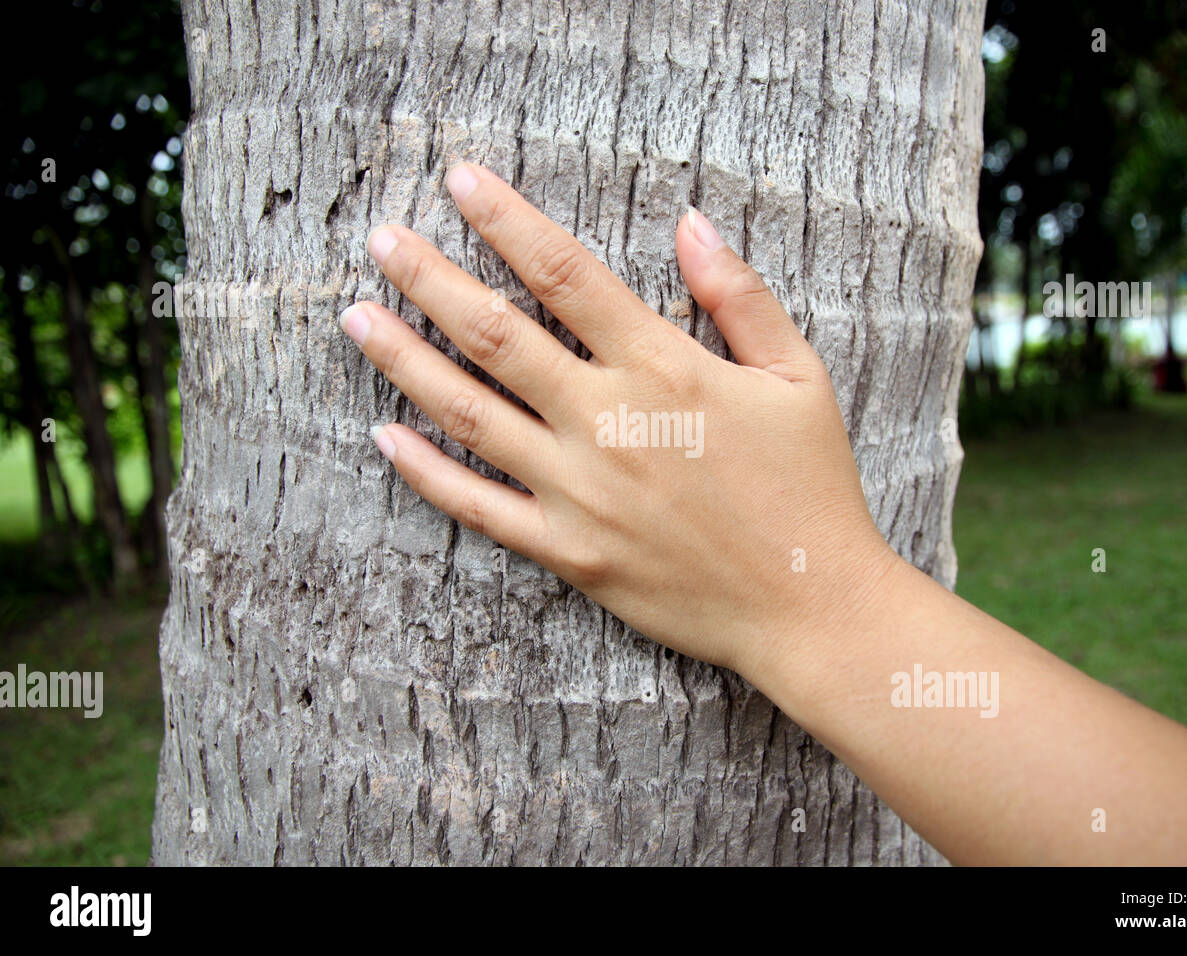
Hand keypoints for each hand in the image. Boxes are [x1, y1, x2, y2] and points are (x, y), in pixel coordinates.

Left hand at [340, 162, 895, 683]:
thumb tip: (689, 222)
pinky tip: (384, 438)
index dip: (507, 220)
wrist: (809, 603)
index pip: (566, 274)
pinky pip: (481, 508)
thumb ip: (740, 295)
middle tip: (380, 241)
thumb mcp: (799, 375)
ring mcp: (580, 491)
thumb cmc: (810, 485)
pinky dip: (427, 473)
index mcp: (664, 367)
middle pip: (497, 334)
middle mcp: (607, 421)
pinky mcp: (569, 552)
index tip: (460, 181)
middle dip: (430, 279)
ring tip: (356, 318)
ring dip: (406, 361)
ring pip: (471, 413)